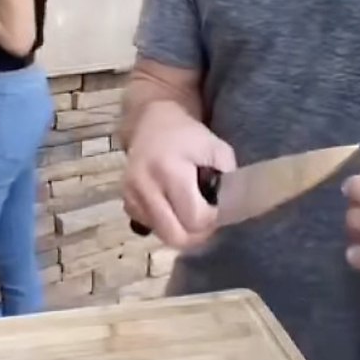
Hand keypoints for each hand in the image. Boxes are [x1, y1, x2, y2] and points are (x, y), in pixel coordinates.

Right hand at [122, 101, 236, 249]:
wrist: (152, 122)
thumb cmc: (188, 135)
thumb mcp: (217, 148)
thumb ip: (228, 178)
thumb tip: (232, 207)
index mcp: (170, 170)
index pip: (194, 218)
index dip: (212, 219)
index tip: (219, 207)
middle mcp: (146, 186)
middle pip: (174, 236)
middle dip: (196, 235)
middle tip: (208, 220)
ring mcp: (132, 196)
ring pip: (162, 235)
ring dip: (181, 230)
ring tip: (192, 211)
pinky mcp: (126, 202)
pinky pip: (151, 227)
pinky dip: (166, 224)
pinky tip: (174, 206)